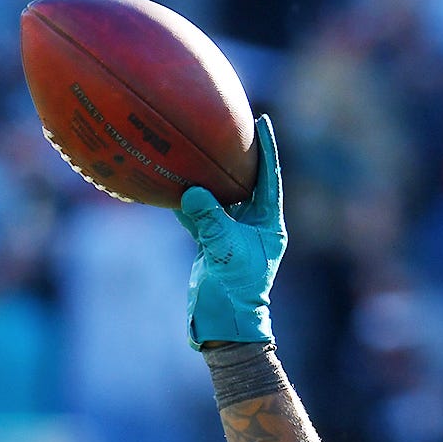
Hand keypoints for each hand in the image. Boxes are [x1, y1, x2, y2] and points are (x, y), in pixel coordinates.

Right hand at [179, 116, 284, 348]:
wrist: (224, 320)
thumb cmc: (235, 288)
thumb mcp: (224, 248)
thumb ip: (209, 218)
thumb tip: (191, 190)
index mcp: (269, 224)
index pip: (269, 179)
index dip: (267, 149)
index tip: (262, 121)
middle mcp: (254, 225)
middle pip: (246, 182)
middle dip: (236, 156)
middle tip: (229, 125)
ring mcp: (233, 233)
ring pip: (221, 196)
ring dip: (209, 176)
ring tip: (197, 146)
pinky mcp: (213, 243)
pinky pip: (200, 214)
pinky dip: (187, 199)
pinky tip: (172, 180)